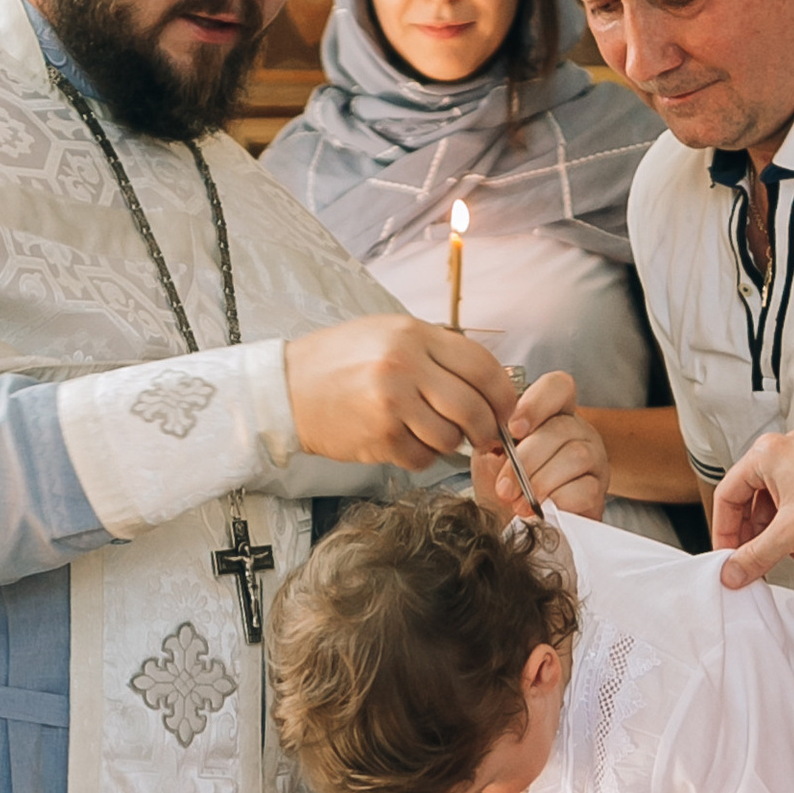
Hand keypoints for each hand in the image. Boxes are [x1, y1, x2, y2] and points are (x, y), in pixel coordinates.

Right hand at [285, 316, 516, 468]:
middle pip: (474, 407)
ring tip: (429, 433)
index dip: (504, 394)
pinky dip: (422, 456)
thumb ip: (436, 352)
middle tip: (484, 436)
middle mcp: (405, 365)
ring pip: (451, 437)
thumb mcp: (388, 335)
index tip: (507, 410)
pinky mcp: (380, 436)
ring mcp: (392, 402)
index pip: (482, 365)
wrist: (286, 389)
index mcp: (414, 335)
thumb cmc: (339, 362)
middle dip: (486, 429)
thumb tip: (487, 382)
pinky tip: (404, 442)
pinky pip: (423, 457)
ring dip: (449, 443)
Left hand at [476, 368, 609, 524]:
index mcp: (551, 412)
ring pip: (575, 456)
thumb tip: (496, 444)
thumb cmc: (506, 486)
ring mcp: (593, 458)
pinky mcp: (598, 489)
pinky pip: (584, 488)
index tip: (513, 429)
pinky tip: (541, 510)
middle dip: (526, 460)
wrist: (515, 525)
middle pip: (560, 428)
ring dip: (541, 482)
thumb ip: (492, 443)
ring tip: (519, 502)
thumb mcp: (490, 458)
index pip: (557, 386)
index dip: (536, 403)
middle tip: (505, 487)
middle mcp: (578, 429)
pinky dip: (557, 500)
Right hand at [714, 428, 793, 587]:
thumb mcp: (790, 535)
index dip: (723, 530)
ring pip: (773, 503)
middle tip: (746, 560)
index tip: (726, 555)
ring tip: (774, 557)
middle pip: (749, 498)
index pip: (728, 494)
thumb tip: (733, 571)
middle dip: (748, 534)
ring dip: (771, 533)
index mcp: (768, 453)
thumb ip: (754, 556)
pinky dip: (790, 527)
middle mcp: (785, 452)